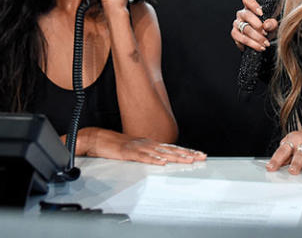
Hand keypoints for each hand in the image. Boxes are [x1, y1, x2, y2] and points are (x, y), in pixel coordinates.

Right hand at [80, 128, 205, 164]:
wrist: (100, 139)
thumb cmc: (117, 147)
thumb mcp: (137, 151)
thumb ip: (149, 154)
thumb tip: (162, 160)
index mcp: (151, 144)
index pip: (173, 148)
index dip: (186, 151)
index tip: (199, 155)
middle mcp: (148, 144)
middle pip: (171, 150)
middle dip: (187, 154)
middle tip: (201, 157)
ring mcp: (139, 147)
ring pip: (161, 153)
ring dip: (176, 157)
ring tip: (188, 160)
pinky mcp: (129, 153)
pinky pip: (143, 157)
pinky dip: (153, 160)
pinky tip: (162, 162)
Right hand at [231, 0, 277, 51]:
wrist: (264, 38)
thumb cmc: (268, 27)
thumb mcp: (273, 24)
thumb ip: (272, 23)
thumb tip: (266, 25)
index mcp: (250, 7)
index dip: (253, 4)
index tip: (261, 13)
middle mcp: (242, 14)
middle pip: (246, 15)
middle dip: (257, 26)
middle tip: (266, 33)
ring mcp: (237, 24)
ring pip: (244, 30)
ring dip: (255, 38)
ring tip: (264, 44)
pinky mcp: (235, 34)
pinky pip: (239, 39)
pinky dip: (250, 45)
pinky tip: (257, 47)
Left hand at [266, 128, 301, 174]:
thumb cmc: (300, 141)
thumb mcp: (289, 145)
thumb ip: (282, 156)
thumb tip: (271, 167)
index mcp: (293, 142)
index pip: (283, 151)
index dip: (276, 160)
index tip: (270, 168)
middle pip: (300, 154)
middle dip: (297, 163)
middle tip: (293, 171)